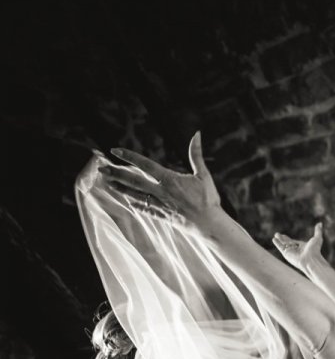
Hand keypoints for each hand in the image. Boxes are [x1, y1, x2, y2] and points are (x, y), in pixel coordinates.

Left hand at [97, 131, 220, 227]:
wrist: (209, 225)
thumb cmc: (208, 199)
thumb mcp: (203, 175)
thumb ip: (196, 154)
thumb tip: (197, 134)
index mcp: (170, 180)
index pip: (145, 165)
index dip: (129, 156)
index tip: (115, 151)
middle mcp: (161, 193)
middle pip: (134, 181)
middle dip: (116, 174)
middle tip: (101, 169)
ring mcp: (160, 206)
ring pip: (135, 195)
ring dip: (120, 188)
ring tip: (107, 182)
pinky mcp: (162, 216)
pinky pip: (144, 208)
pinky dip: (134, 203)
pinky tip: (125, 200)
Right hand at [272, 222, 323, 272]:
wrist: (310, 259)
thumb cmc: (314, 250)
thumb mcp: (317, 238)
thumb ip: (318, 230)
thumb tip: (320, 223)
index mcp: (302, 247)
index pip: (294, 242)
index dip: (289, 239)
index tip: (284, 236)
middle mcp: (296, 250)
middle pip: (288, 243)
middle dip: (283, 239)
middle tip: (277, 234)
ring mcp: (291, 252)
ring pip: (284, 244)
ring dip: (279, 240)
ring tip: (275, 235)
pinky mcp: (287, 254)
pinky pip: (281, 247)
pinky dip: (277, 243)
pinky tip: (274, 239)